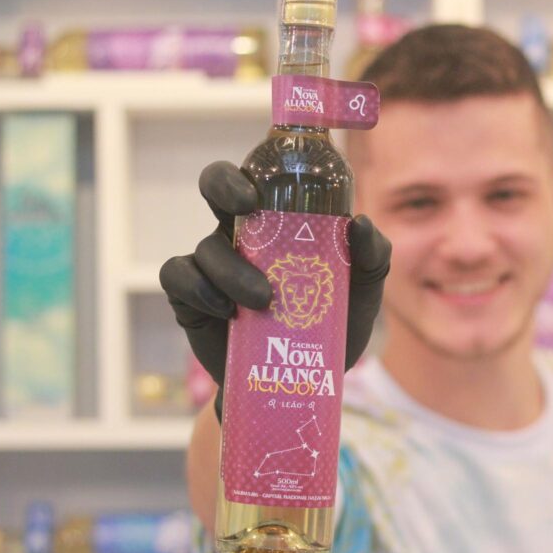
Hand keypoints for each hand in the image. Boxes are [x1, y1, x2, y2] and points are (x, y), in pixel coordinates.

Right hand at [159, 161, 390, 420]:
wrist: (302, 383)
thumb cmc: (331, 325)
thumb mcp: (362, 291)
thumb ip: (372, 255)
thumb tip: (358, 223)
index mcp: (277, 222)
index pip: (256, 177)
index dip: (250, 169)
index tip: (259, 189)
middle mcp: (240, 235)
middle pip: (213, 187)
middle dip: (222, 186)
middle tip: (246, 207)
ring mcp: (212, 268)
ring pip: (206, 247)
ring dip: (233, 270)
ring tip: (263, 301)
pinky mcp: (193, 301)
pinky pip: (180, 279)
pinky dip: (200, 290)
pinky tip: (226, 310)